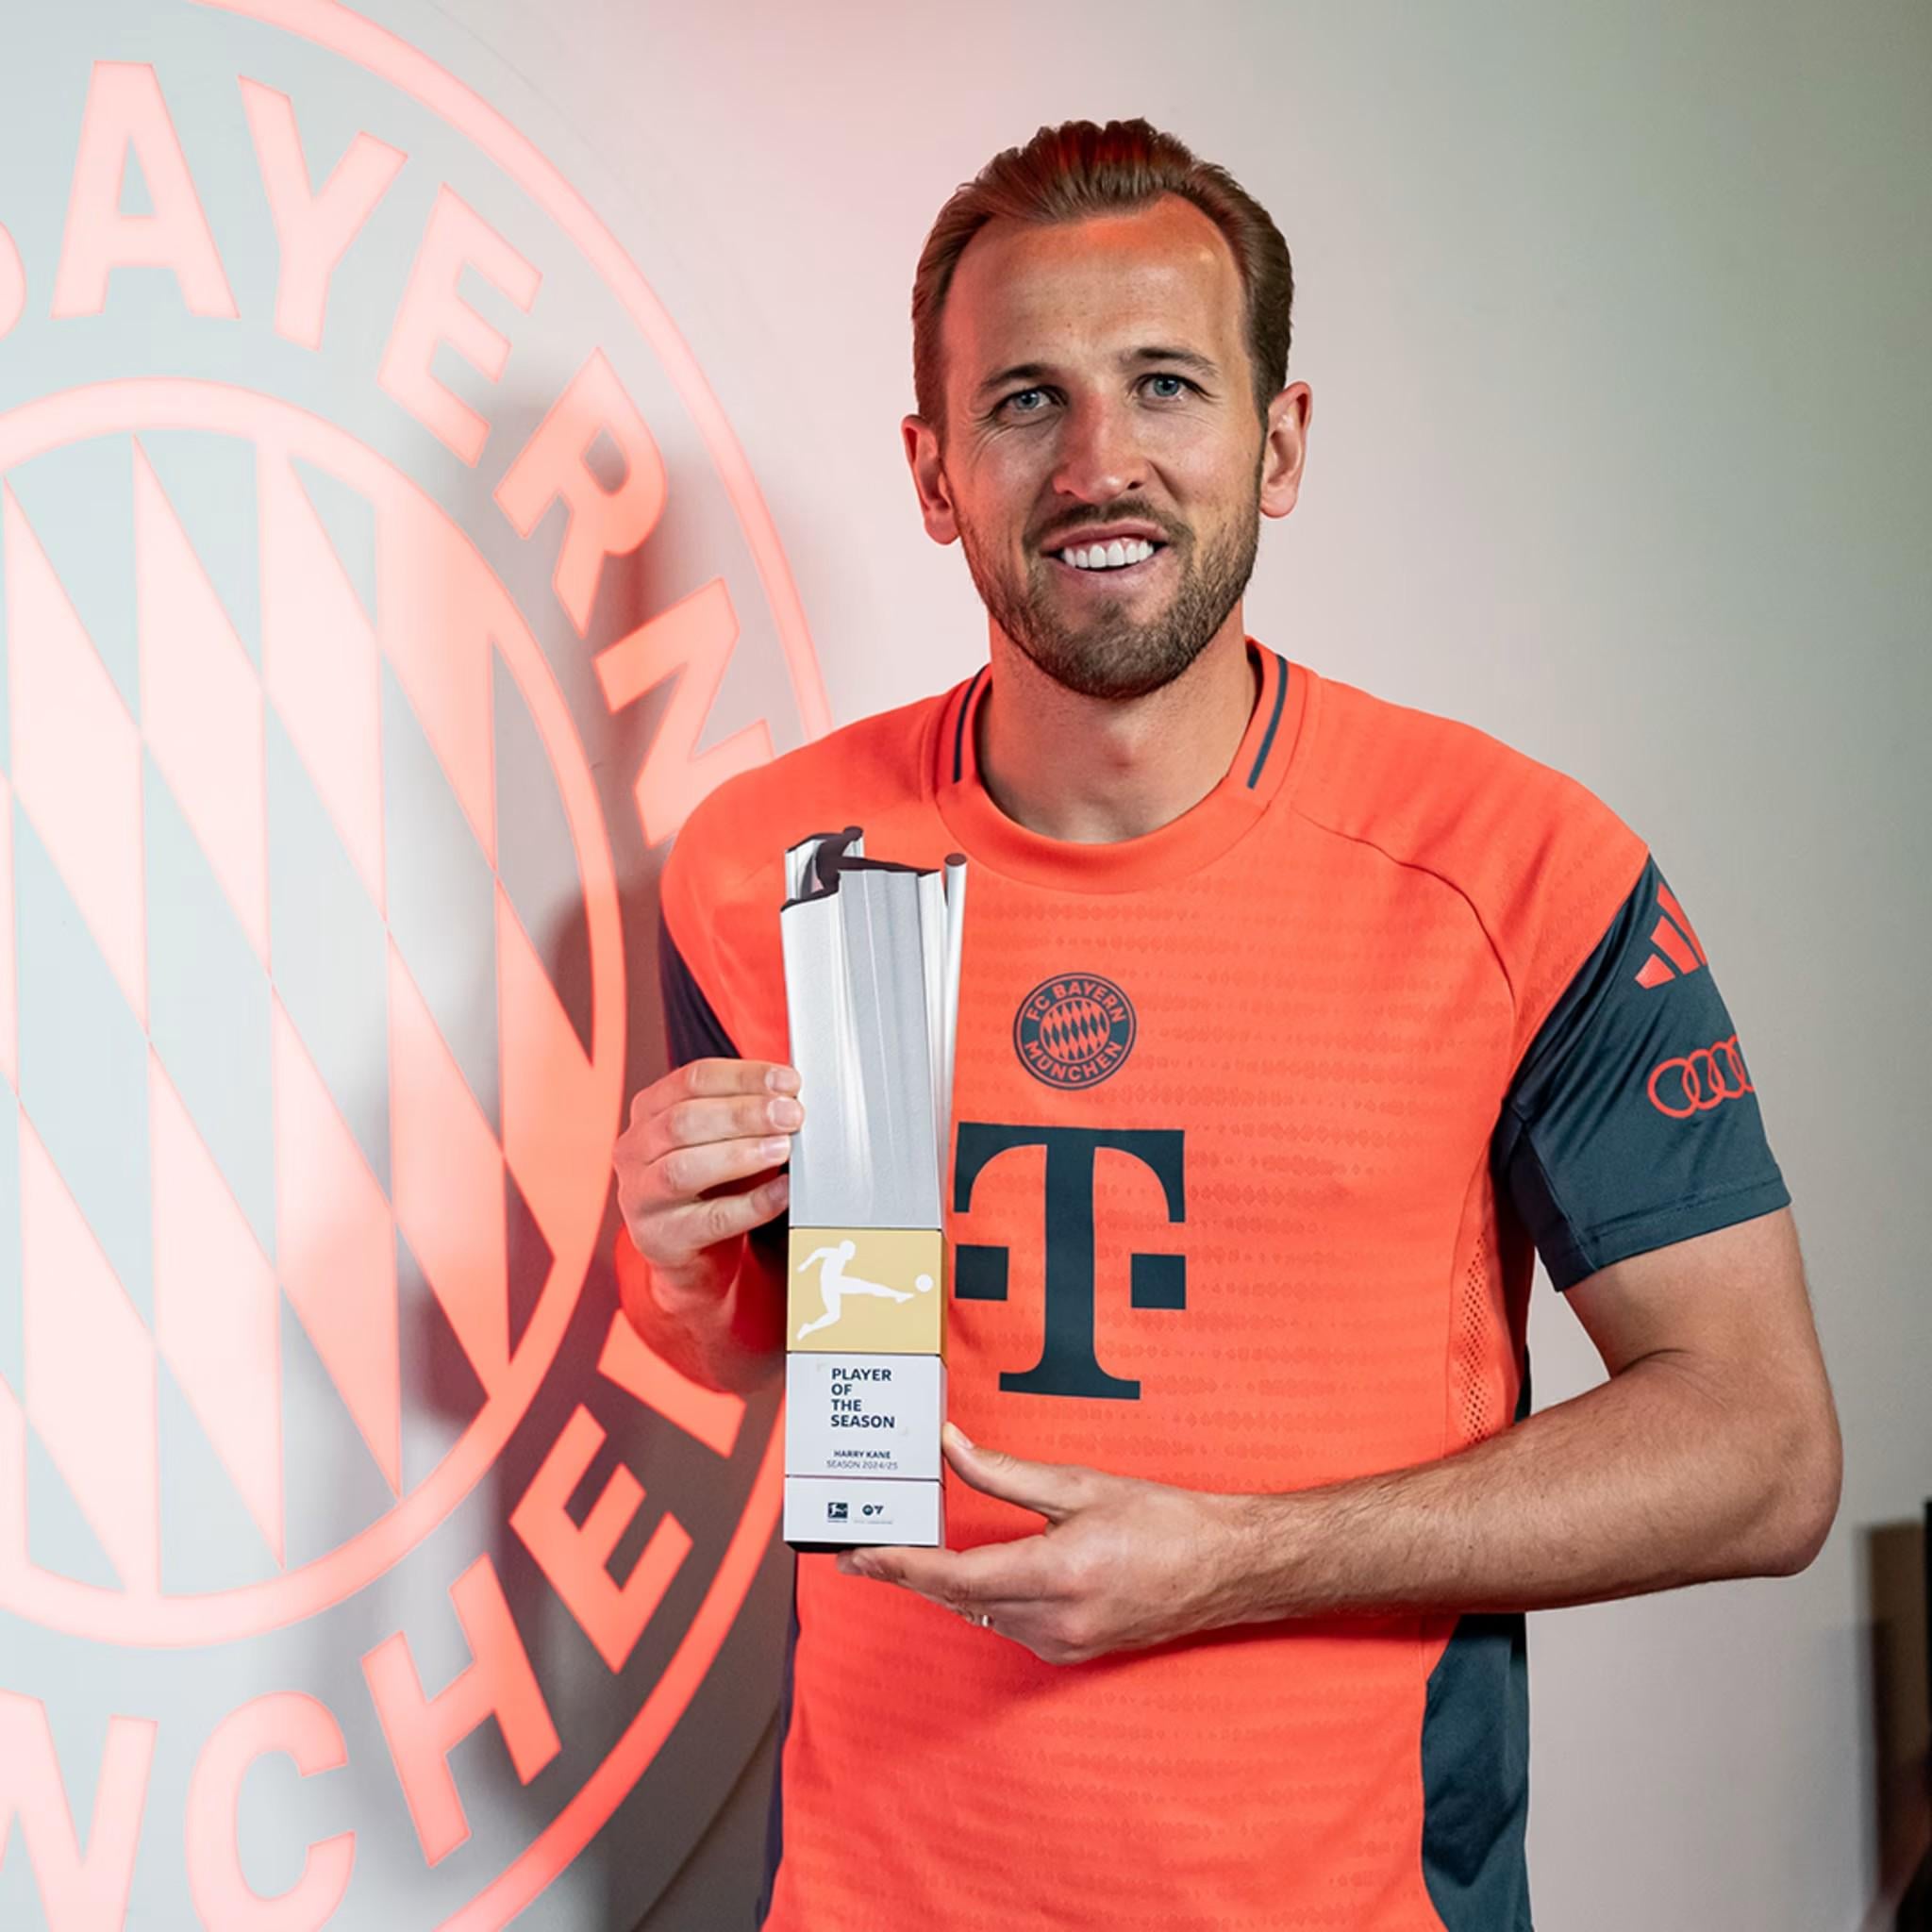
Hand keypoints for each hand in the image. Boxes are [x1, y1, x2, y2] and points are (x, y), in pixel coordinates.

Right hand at [612, 1057, 802, 1305]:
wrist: (691, 1253)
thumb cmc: (710, 1184)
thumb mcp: (721, 1139)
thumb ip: (747, 1113)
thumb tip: (793, 1096)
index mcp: (649, 1110)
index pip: (692, 1080)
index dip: (743, 1077)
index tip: (787, 1081)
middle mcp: (635, 1149)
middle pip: (684, 1120)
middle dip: (744, 1114)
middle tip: (791, 1114)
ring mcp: (640, 1196)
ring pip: (683, 1169)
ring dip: (740, 1155)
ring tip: (782, 1148)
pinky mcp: (661, 1238)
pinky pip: (709, 1220)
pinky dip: (752, 1204)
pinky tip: (782, 1192)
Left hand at [835, 1424, 1252, 1664]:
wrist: (1224, 1567)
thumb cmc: (1162, 1520)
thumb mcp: (1080, 1485)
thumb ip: (1005, 1474)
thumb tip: (949, 1447)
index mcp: (1058, 1574)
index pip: (954, 1576)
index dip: (898, 1566)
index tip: (856, 1556)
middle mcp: (1056, 1620)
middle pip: (957, 1600)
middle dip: (907, 1575)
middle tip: (862, 1552)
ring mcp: (1064, 1644)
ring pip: (979, 1616)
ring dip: (943, 1587)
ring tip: (907, 1553)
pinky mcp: (1072, 1653)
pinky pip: (1007, 1626)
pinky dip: (980, 1600)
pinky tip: (968, 1575)